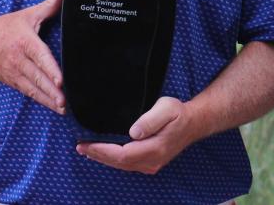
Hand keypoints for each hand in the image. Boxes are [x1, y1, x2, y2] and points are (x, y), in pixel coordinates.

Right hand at [0, 0, 65, 113]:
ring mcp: (12, 72)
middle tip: (65, 101)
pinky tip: (52, 106)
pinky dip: (39, 99)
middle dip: (51, 91)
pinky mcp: (11, 81)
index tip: (60, 81)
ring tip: (62, 108)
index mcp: (24, 41)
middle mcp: (17, 59)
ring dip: (47, 99)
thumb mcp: (28, 14)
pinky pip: (27, 92)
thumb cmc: (8, 26)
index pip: (39, 56)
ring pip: (32, 88)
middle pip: (37, 77)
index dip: (50, 69)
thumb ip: (49, 4)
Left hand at [77, 96, 197, 173]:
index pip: (121, 154)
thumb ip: (150, 120)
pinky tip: (103, 153)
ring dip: (103, 157)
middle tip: (80, 146)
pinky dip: (112, 159)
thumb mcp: (167, 109)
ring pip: (122, 165)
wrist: (194, 123)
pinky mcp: (150, 162)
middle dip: (98, 155)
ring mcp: (151, 164)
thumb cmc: (179, 113)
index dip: (102, 150)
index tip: (86, 144)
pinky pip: (127, 163)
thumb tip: (133, 132)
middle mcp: (152, 161)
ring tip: (86, 149)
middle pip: (119, 162)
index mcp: (155, 148)